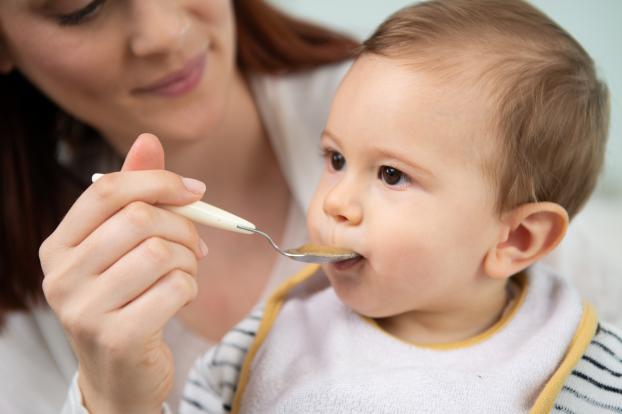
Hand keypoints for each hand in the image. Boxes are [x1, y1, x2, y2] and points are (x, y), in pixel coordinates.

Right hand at [40, 133, 206, 413]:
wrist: (121, 373)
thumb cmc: (127, 299)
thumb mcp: (125, 246)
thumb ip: (136, 194)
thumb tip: (148, 140)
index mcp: (59, 246)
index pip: (106, 191)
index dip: (158, 181)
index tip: (196, 190)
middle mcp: (62, 276)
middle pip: (140, 219)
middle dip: (185, 226)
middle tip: (197, 244)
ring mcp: (84, 309)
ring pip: (162, 253)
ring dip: (190, 260)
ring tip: (186, 273)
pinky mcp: (117, 336)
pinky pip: (177, 287)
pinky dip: (192, 288)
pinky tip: (180, 299)